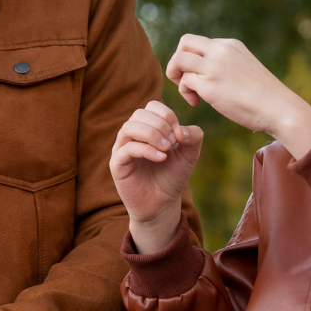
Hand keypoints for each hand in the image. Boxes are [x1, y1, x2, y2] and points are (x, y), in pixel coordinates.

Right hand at [110, 100, 202, 252]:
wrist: (162, 204)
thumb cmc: (172, 176)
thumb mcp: (189, 155)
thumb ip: (193, 137)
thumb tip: (179, 130)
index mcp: (147, 127)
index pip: (152, 107)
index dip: (167, 115)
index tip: (178, 134)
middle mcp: (132, 135)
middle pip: (139, 114)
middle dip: (160, 125)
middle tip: (173, 143)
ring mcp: (122, 148)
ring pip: (129, 128)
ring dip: (151, 134)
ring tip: (167, 149)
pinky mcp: (117, 164)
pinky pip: (127, 149)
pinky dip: (146, 150)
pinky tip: (162, 158)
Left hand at [166, 35, 310, 156]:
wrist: (279, 109)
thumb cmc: (264, 96)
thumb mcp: (244, 68)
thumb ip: (226, 64)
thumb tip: (208, 73)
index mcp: (230, 45)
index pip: (199, 42)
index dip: (192, 58)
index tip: (200, 76)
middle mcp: (221, 50)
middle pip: (184, 42)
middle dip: (178, 61)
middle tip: (185, 81)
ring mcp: (214, 66)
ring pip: (178, 59)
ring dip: (176, 76)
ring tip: (190, 93)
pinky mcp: (210, 85)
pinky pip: (184, 82)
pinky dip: (185, 92)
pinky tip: (197, 103)